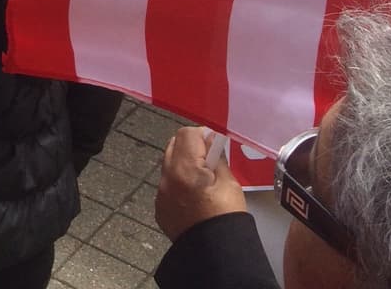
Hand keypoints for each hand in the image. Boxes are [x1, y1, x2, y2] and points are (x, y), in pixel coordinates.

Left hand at [155, 128, 246, 242]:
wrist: (216, 256)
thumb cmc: (227, 218)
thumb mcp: (230, 183)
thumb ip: (217, 158)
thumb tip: (212, 142)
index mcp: (185, 169)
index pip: (187, 134)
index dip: (202, 135)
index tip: (214, 143)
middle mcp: (167, 179)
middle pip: (174, 145)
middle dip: (191, 146)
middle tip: (209, 157)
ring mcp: (161, 194)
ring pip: (168, 164)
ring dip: (182, 163)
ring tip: (202, 178)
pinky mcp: (160, 208)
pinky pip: (166, 185)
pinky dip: (177, 183)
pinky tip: (193, 195)